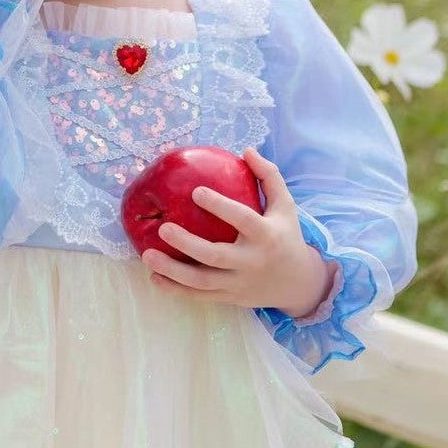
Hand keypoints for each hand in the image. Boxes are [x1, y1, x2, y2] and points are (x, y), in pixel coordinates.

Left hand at [140, 147, 335, 316]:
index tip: (195, 191)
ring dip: (173, 270)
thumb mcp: (285, 206)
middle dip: (187, 244)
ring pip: (202, 282)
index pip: (242, 219)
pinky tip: (154, 277)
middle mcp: (251, 262)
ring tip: (148, 255)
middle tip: (164, 227)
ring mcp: (239, 283)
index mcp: (266, 236)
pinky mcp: (229, 297)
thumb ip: (268, 176)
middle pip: (216, 256)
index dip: (220, 206)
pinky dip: (176, 289)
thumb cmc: (286, 236)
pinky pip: (199, 296)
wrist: (298, 284)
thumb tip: (247, 150)